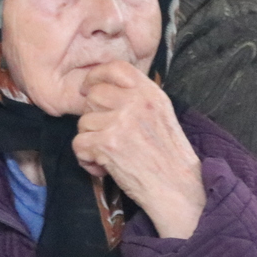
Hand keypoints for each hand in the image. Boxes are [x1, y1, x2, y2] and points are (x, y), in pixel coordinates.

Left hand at [73, 61, 204, 239]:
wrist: (178, 189)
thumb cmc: (169, 158)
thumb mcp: (161, 116)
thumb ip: (137, 100)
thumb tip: (102, 91)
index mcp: (151, 93)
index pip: (116, 68)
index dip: (97, 76)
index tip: (90, 89)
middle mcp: (136, 103)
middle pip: (93, 96)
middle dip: (93, 117)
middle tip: (107, 136)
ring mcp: (121, 122)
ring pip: (83, 123)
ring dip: (90, 142)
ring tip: (109, 156)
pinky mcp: (108, 144)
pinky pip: (78, 144)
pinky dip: (86, 160)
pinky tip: (103, 167)